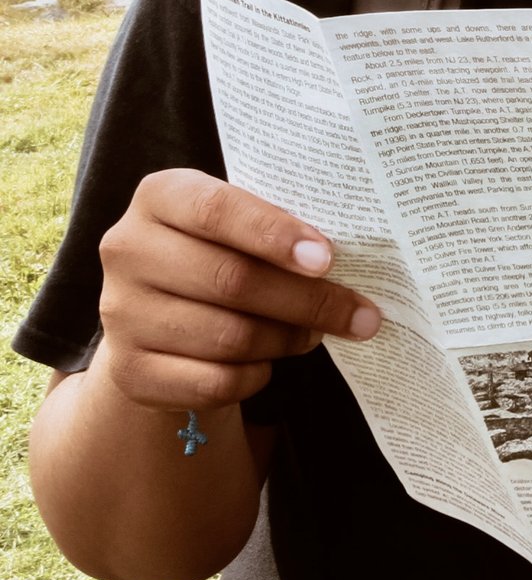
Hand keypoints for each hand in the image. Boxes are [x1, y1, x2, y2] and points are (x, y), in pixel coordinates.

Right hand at [95, 168, 379, 413]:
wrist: (159, 321)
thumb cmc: (221, 257)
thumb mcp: (241, 229)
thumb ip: (280, 232)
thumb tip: (352, 266)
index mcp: (159, 197)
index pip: (216, 209)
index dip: (275, 234)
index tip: (327, 260)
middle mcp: (128, 250)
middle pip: (232, 280)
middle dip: (309, 301)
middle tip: (362, 314)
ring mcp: (121, 313)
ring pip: (229, 336)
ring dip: (288, 339)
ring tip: (314, 333)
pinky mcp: (130, 370)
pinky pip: (215, 381)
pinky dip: (256, 375)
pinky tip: (268, 362)